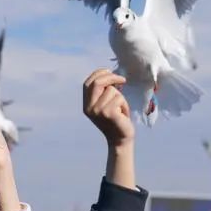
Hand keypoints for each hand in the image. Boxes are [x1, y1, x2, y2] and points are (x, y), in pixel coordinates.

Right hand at [83, 69, 135, 188]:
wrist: (120, 139)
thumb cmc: (116, 119)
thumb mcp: (105, 104)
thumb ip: (102, 92)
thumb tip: (109, 73)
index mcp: (86, 105)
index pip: (88, 83)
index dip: (99, 73)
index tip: (110, 71)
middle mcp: (89, 108)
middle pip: (97, 83)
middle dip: (111, 77)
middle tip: (123, 80)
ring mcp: (97, 111)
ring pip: (112, 90)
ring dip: (121, 97)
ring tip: (121, 108)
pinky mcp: (108, 113)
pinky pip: (119, 98)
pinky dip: (124, 104)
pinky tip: (123, 113)